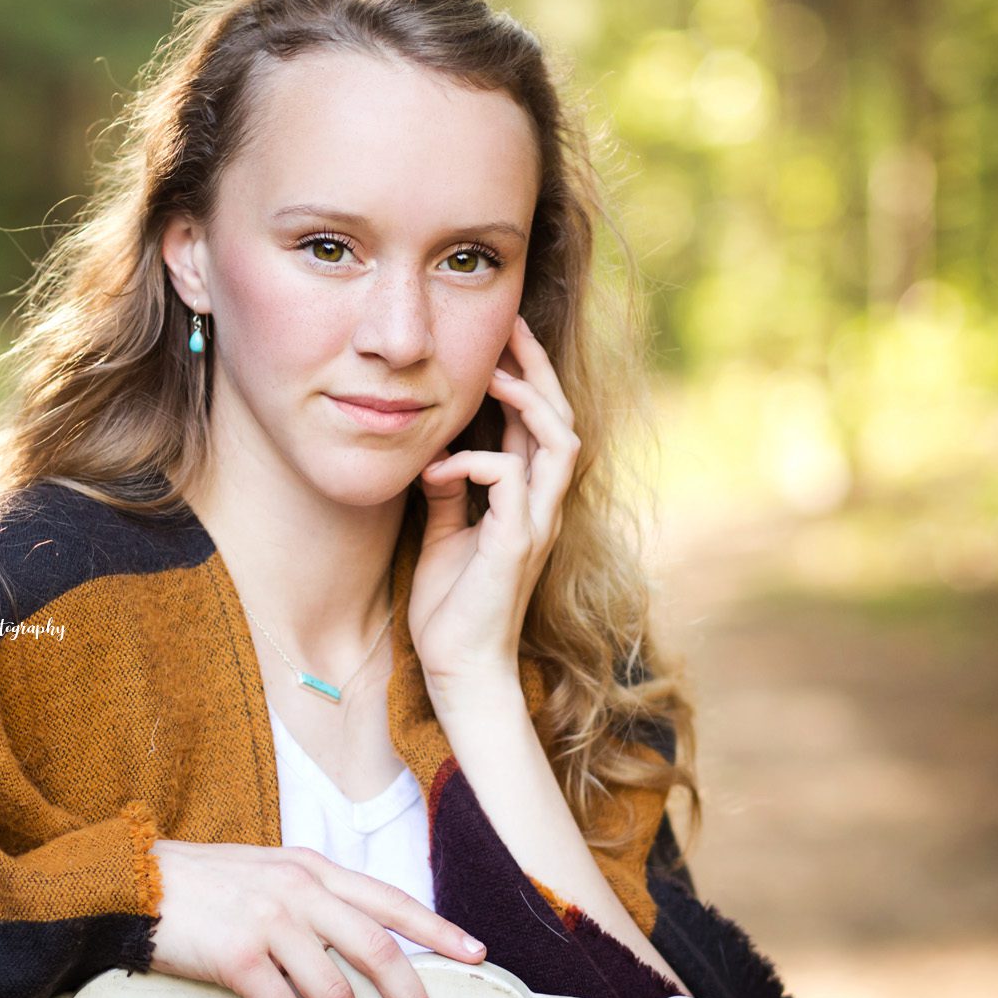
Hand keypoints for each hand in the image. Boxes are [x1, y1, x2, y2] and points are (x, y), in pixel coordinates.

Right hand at [146, 839, 488, 997]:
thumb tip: (352, 930)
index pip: (391, 900)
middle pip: (378, 952)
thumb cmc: (199, 883)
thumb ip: (308, 893)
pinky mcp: (238, 957)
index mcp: (312, 869)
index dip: (437, 930)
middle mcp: (300, 891)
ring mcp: (270, 922)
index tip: (477, 955)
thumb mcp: (264, 870)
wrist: (133, 881)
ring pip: (336, 995)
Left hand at [410, 313, 579, 704]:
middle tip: (510, 328)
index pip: (538, 426)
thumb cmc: (452, 609)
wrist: (459, 669)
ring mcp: (537, 523)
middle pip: (561, 419)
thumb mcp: (445, 536)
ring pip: (559, 440)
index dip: (525, 380)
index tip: (499, 341)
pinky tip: (441, 468)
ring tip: (494, 374)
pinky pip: (511, 477)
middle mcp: (542, 507)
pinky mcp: (518, 542)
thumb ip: (449, 494)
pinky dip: (476, 460)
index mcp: (527, 502)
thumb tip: (436, 455)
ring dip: (527, 401)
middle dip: (538, 369)